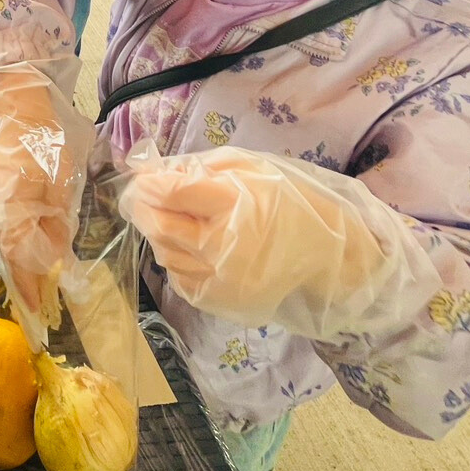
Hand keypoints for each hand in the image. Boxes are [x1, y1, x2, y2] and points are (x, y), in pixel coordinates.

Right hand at [0, 72, 86, 347]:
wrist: (15, 100)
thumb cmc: (43, 137)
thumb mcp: (59, 181)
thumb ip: (55, 222)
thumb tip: (56, 259)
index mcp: (11, 209)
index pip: (21, 261)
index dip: (31, 291)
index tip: (40, 317)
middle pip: (11, 258)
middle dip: (26, 286)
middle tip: (41, 316)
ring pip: (8, 245)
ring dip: (23, 269)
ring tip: (38, 296)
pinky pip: (6, 230)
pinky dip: (19, 248)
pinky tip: (33, 260)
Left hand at [119, 146, 412, 337]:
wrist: (329, 256)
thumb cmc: (288, 203)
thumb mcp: (251, 170)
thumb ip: (199, 168)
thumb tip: (150, 169)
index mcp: (235, 204)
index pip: (172, 193)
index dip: (148, 184)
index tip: (141, 178)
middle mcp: (225, 246)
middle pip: (161, 226)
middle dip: (143, 209)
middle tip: (141, 198)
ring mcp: (222, 279)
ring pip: (165, 254)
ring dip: (159, 234)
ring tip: (171, 220)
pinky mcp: (223, 302)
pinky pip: (180, 279)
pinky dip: (176, 260)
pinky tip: (191, 247)